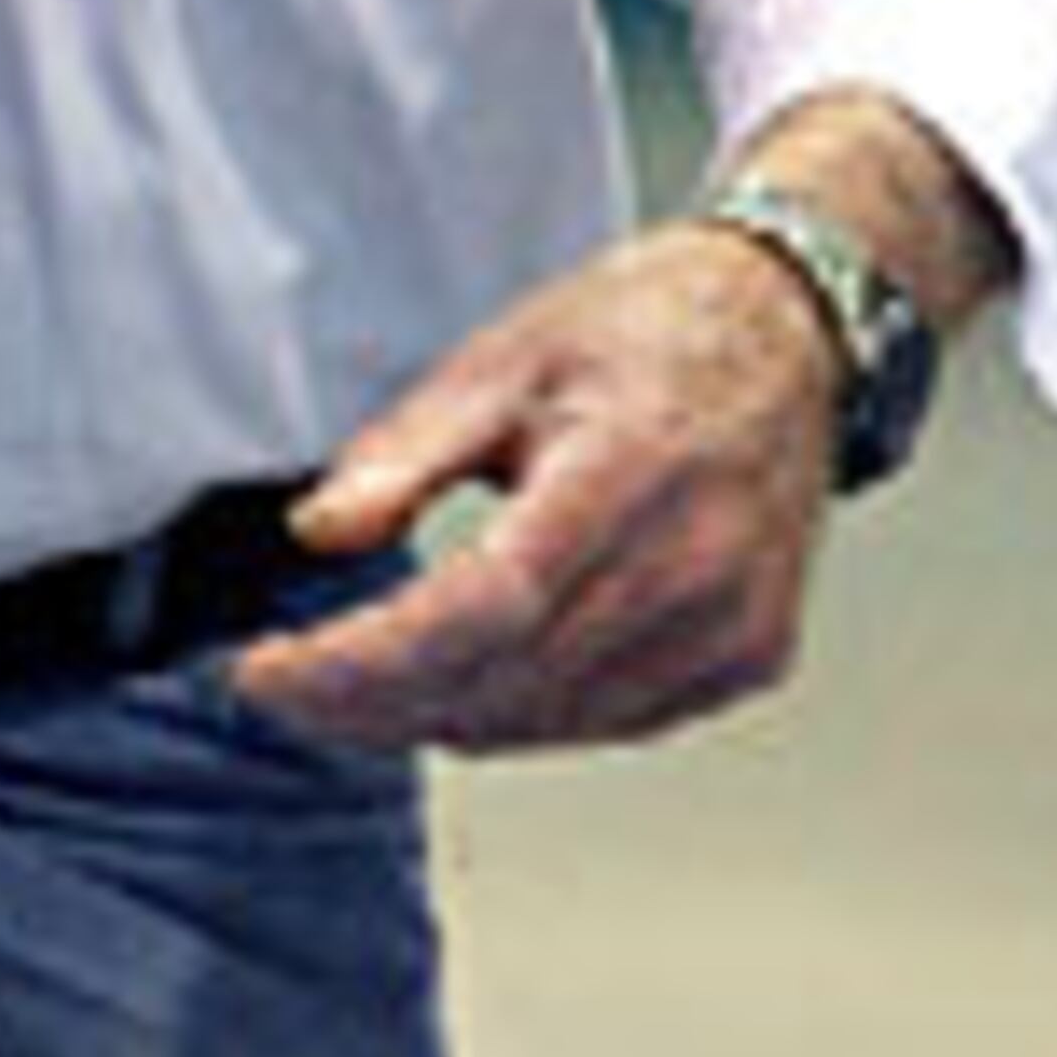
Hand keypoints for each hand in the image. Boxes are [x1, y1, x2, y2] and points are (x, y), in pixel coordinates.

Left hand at [253, 220, 847, 757]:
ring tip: (358, 683)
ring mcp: (729, 626)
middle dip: (367, 704)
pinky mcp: (746, 659)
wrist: (788, 334)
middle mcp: (692, 568)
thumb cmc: (648, 333)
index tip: (268, 675)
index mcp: (624, 476)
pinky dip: (520, 714)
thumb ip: (405, 454)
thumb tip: (321, 532)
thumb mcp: (502, 358)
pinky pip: (606, 722)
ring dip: (436, 717)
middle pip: (497, 685)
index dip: (358, 664)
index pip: (475, 613)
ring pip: (544, 723)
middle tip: (288, 685)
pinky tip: (468, 678)